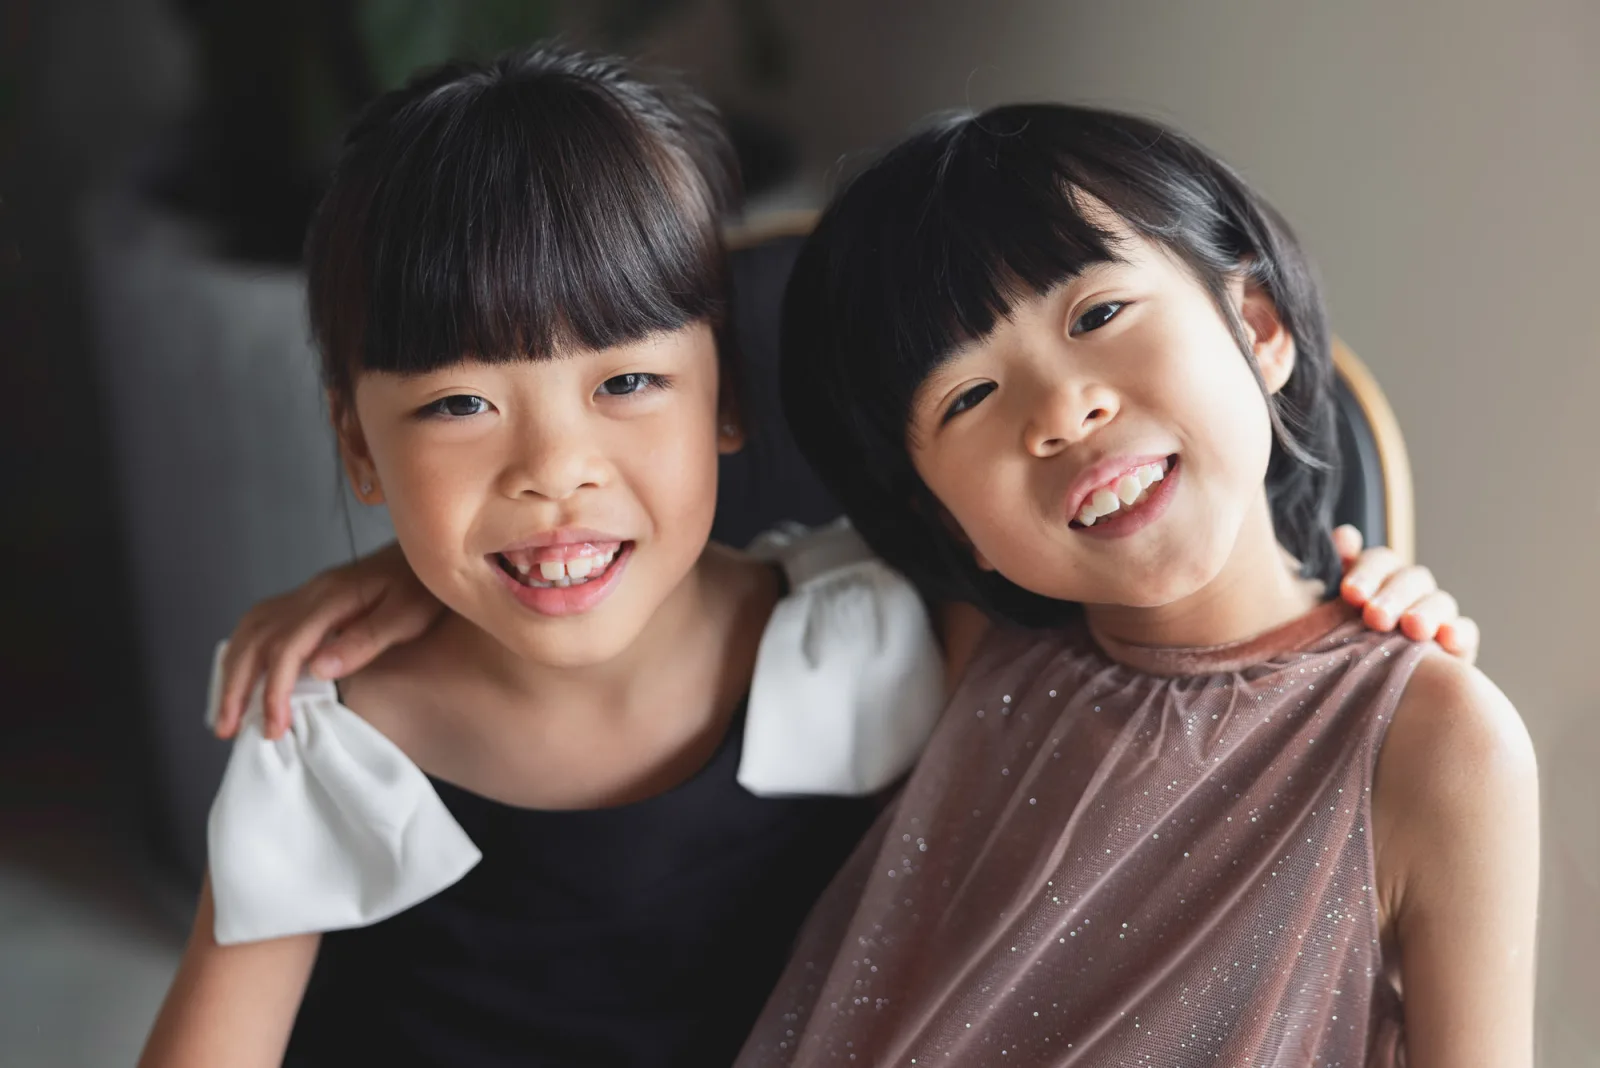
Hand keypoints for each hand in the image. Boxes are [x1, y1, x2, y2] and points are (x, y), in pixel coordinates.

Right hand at [212, 543, 443, 740]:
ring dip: (233, 670)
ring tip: (227, 711)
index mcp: (332, 599)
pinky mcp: (309, 598)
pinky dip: (243, 649)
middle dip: (236, 686)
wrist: (428, 552)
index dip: (274, 690)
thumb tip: (317, 669)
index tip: (273, 726)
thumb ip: (364, 641)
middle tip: (227, 728)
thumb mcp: (407, 616)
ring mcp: (307, 593)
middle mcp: (310, 593)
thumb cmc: (424, 587)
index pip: (286, 648)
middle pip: (255, 639)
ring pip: (251, 629)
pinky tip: (242, 673)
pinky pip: (261, 621)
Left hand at [1332, 525, 1478, 663]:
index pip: (1379, 560)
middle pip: (1410, 579)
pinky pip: (1465, 631)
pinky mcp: (1456, 644)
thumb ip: (1331, 573)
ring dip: (1426, 612)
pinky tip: (1447, 638)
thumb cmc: (1340, 645)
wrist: (1365, 689)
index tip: (1349, 594)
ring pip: (1440, 601)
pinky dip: (1458, 632)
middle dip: (1392, 596)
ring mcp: (1436, 615)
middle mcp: (1409, 591)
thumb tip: (1344, 534)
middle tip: (1375, 617)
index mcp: (1377, 578)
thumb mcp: (1329, 612)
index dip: (1366, 571)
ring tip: (1412, 628)